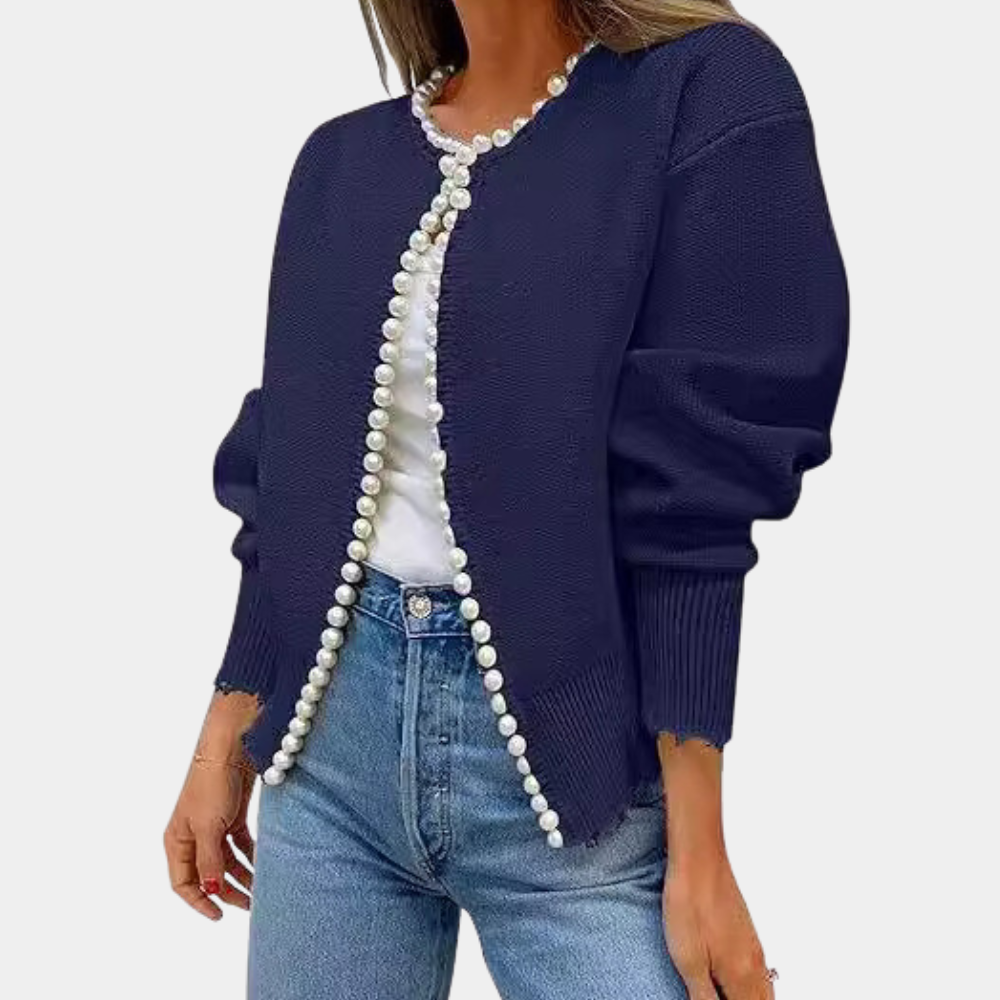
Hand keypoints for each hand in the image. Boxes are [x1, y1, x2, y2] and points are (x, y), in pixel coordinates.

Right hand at [163, 690, 259, 918]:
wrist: (231, 745)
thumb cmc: (211, 783)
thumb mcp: (209, 828)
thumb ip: (210, 861)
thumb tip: (211, 891)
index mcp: (176, 840)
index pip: (182, 883)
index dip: (198, 902)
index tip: (219, 916)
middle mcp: (192, 835)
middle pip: (208, 874)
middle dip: (227, 892)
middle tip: (250, 905)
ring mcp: (213, 824)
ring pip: (227, 860)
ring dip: (242, 875)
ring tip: (261, 890)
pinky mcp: (232, 814)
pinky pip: (240, 844)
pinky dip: (251, 855)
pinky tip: (264, 865)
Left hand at [663, 850, 773, 999]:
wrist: (698, 861)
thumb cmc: (690, 905)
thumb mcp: (689, 962)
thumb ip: (704, 997)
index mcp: (743, 975)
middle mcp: (755, 962)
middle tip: (724, 998)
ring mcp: (753, 945)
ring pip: (765, 989)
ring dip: (753, 999)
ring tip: (730, 995)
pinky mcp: (746, 931)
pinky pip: (760, 970)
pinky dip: (753, 985)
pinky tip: (736, 981)